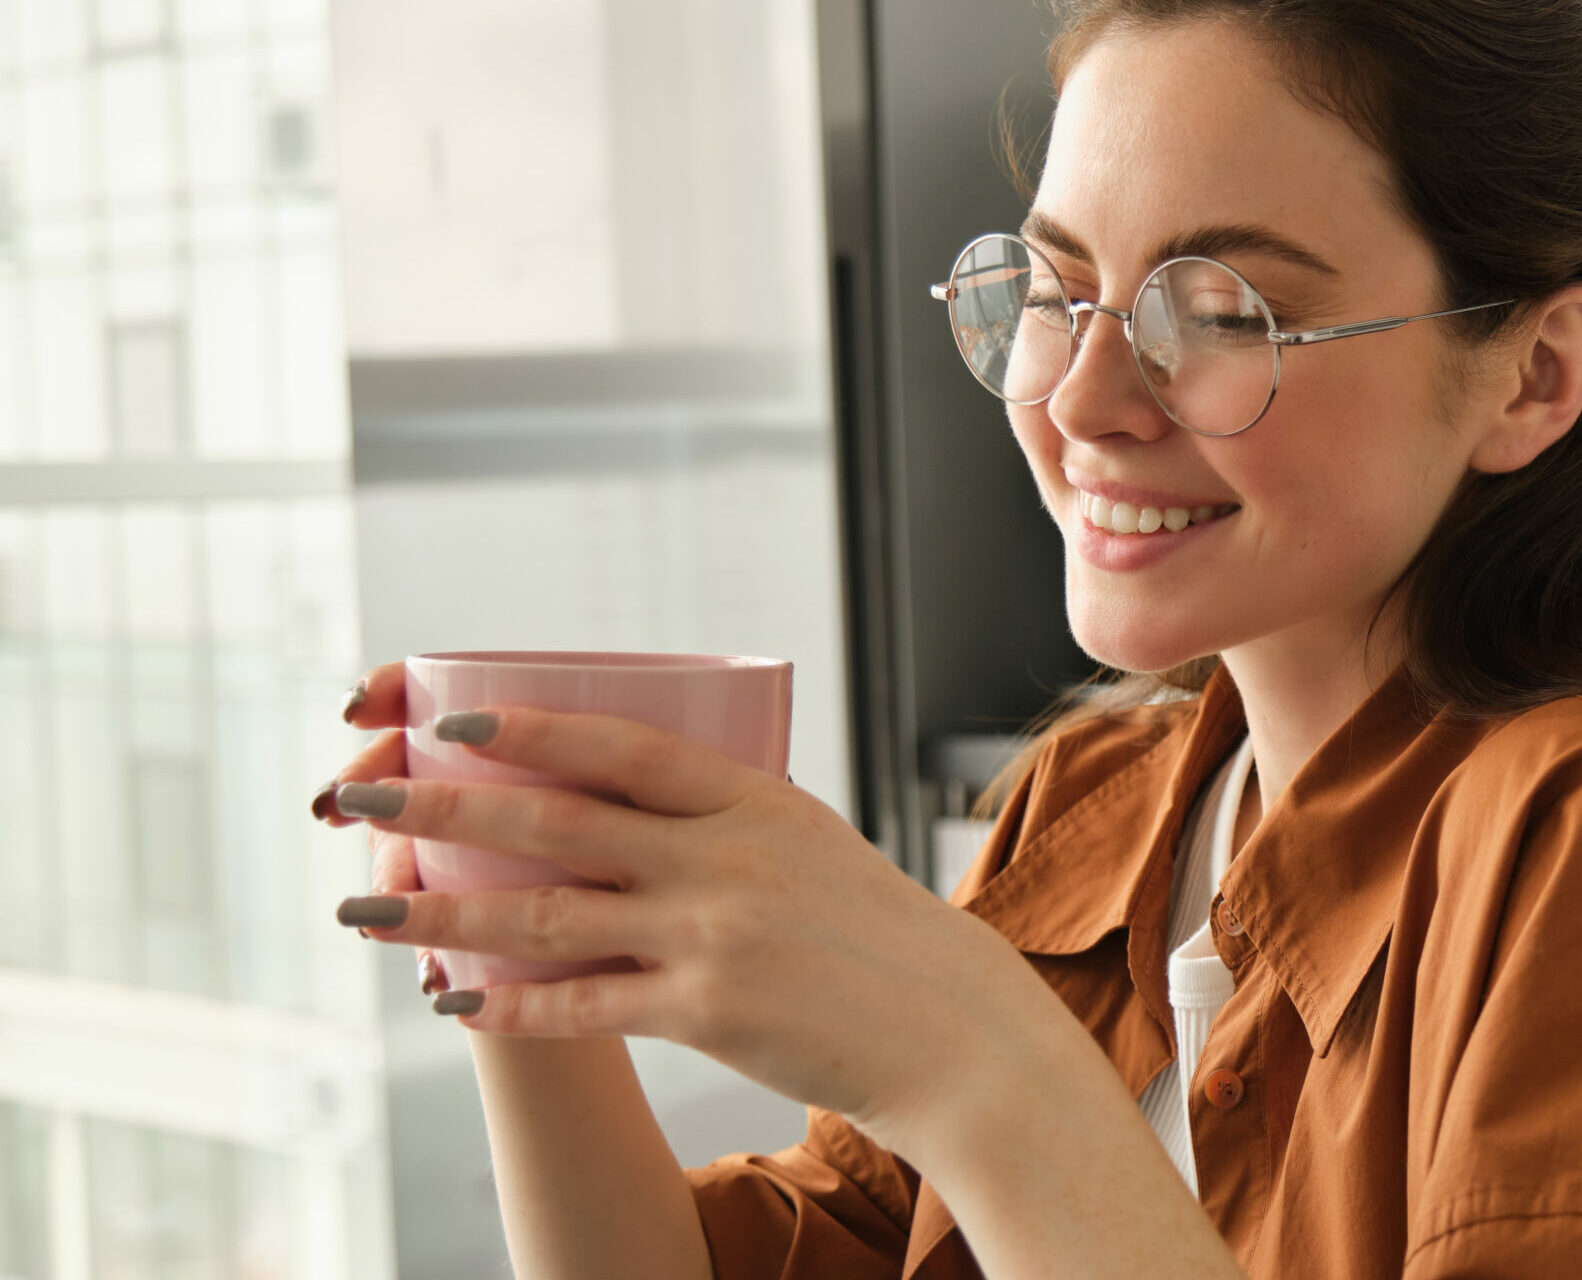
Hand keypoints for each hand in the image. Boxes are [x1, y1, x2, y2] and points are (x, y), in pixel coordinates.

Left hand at [314, 663, 1091, 1147]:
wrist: (954, 1032)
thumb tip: (625, 802)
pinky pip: (583, 1007)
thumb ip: (725, 825)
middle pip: (555, 822)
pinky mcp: (707, 1013)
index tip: (447, 723)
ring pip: (545, 915)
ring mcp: (715, 936)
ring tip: (365, 908)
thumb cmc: (881, 940)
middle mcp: (727, 859)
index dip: (526, 728)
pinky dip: (510, 1006)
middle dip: (442, 805)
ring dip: (441, 912)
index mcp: (757, 800)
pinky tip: (454, 1003)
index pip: (620, 747)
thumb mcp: (813, 848)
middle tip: (357, 798)